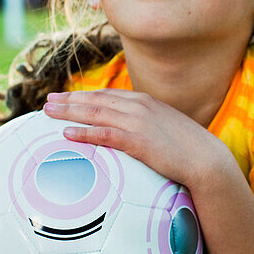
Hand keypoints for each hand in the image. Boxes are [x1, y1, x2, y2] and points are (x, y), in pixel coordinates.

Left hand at [42, 89, 231, 189]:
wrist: (206, 159)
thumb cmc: (187, 148)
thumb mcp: (165, 127)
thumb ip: (146, 124)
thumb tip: (132, 132)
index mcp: (144, 101)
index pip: (107, 95)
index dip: (83, 95)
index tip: (65, 96)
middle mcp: (138, 106)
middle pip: (95, 100)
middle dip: (69, 100)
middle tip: (47, 101)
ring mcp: (137, 122)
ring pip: (94, 113)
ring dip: (69, 111)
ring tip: (48, 112)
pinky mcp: (137, 141)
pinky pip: (104, 134)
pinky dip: (84, 132)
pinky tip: (67, 134)